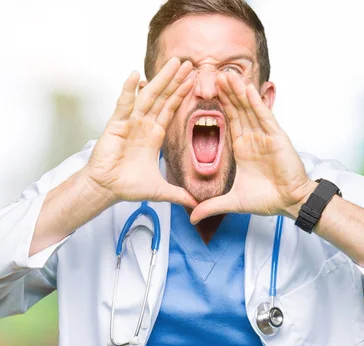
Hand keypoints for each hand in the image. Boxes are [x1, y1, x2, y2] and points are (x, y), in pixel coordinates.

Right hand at [83, 57, 197, 207]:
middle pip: (162, 97)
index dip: (182, 94)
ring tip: (172, 63)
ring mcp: (130, 122)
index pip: (171, 109)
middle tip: (188, 62)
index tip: (194, 79)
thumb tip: (197, 205)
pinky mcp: (116, 125)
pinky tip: (135, 75)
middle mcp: (144, 124)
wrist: (106, 190)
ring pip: (148, 96)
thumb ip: (179, 195)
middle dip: (175, 80)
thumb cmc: (128, 185)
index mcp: (154, 134)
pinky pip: (124, 105)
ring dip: (160, 79)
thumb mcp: (161, 190)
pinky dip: (129, 90)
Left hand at [189, 72, 313, 222]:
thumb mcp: (233, 201)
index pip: (229, 121)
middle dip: (226, 92)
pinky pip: (265, 117)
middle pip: (238, 109)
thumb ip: (212, 206)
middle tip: (213, 73)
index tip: (207, 90)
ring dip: (238, 92)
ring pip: (250, 109)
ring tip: (226, 75)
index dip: (219, 105)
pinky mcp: (277, 137)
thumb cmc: (267, 200)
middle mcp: (253, 138)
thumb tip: (192, 216)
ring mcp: (266, 135)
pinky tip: (247, 89)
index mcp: (242, 148)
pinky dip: (256, 103)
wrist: (289, 203)